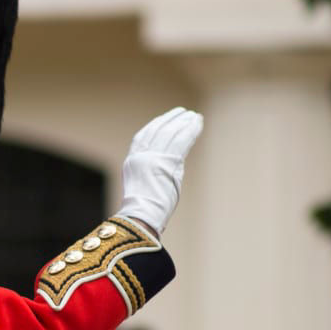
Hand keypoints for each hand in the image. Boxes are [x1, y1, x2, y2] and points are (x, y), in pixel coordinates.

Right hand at [116, 107, 203, 235]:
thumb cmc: (144, 211)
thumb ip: (158, 171)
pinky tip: (198, 122)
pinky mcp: (168, 161)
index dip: (156, 125)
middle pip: (158, 130)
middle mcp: (141, 155)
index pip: (143, 136)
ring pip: (171, 132)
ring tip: (194, 116)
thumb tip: (175, 165)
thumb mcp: (146, 186)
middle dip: (171, 120)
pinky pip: (182, 140)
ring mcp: (153, 157)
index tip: (166, 119)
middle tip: (183, 113)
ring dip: (183, 122)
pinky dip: (191, 130)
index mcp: (132, 161)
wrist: (141, 217)